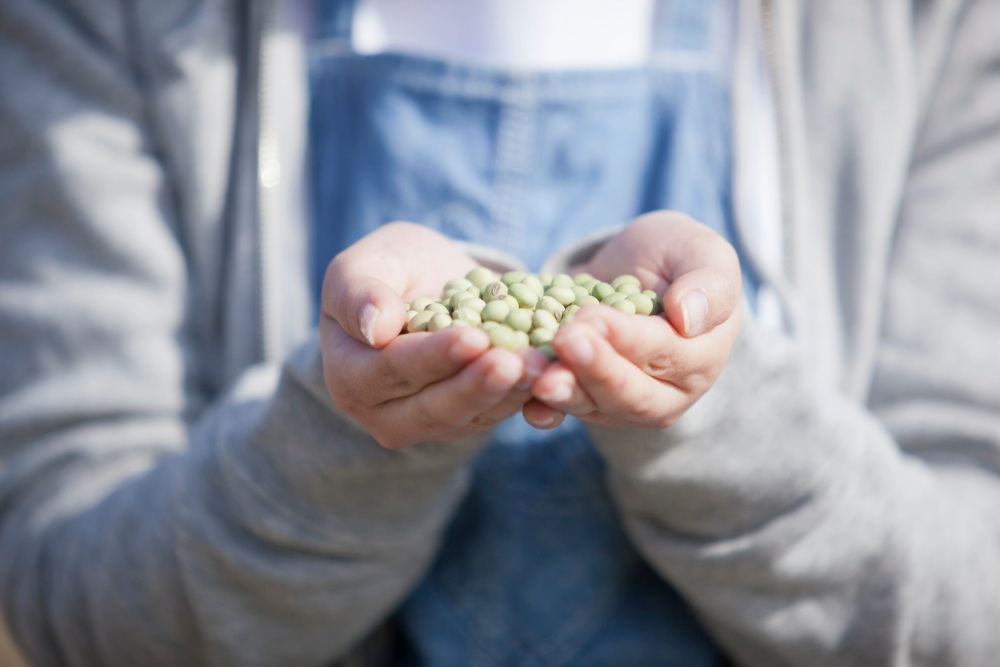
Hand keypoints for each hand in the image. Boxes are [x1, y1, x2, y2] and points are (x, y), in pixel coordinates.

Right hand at [320, 222, 544, 448]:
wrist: (428, 281)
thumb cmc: (388, 268)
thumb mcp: (364, 264)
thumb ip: (359, 293)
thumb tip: (376, 328)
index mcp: (349, 375)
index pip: (391, 370)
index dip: (433, 357)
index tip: (473, 338)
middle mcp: (382, 412)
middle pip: (433, 408)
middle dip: (477, 386)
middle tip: (514, 364)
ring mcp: (427, 423)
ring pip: (470, 418)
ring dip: (508, 395)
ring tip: (542, 368)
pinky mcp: (465, 422)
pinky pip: (496, 416)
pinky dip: (525, 398)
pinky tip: (551, 375)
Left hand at [522, 211, 742, 429]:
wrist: (636, 267)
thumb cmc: (677, 257)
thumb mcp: (702, 254)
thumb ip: (709, 284)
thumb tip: (689, 317)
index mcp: (700, 358)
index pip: (665, 354)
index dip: (628, 340)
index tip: (592, 319)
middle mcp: (665, 392)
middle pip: (629, 393)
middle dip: (592, 370)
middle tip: (562, 342)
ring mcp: (621, 402)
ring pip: (592, 406)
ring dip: (560, 390)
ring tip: (531, 370)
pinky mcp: (584, 400)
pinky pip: (562, 410)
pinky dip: (542, 407)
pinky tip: (522, 400)